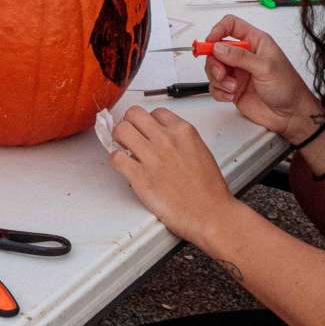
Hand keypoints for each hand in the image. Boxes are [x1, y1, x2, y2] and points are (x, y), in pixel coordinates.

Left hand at [107, 106, 234, 245]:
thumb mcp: (200, 151)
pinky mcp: (139, 176)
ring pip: (121, 130)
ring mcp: (151, 157)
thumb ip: (181, 140)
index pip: (156, 112)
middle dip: (129, 123)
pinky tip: (123, 165)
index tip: (145, 130)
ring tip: (123, 148)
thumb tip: (164, 139)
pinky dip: (115, 160)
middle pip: (134, 114)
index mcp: (183, 132)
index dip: (148, 121)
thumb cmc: (208, 190)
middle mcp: (166, 140)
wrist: (209, 213)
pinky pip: (116, 157)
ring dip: (118, 138)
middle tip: (129, 135)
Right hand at [201, 15, 324, 140]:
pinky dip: (219, 92)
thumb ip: (240, 57)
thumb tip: (219, 47)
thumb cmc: (288, 87)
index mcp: (255, 42)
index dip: (218, 30)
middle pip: (217, 49)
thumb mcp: (265, 68)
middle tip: (221, 73)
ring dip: (219, 79)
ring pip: (214, 68)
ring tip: (233, 87)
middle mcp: (245, 56)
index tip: (210, 43)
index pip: (231, 25)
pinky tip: (231, 95)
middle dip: (215, 62)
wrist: (290, 114)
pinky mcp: (233, 88)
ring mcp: (238, 72)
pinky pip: (215, 86)